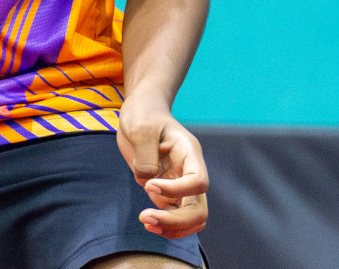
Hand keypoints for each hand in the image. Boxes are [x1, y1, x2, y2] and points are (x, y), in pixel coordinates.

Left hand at [116, 100, 209, 238]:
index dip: (175, 190)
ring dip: (172, 227)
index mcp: (189, 153)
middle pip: (199, 208)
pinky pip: (177, 218)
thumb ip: (145, 156)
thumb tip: (147, 182)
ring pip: (192, 218)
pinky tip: (147, 222)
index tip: (149, 185)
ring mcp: (181, 184)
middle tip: (145, 218)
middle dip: (176, 220)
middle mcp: (190, 172)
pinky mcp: (169, 192)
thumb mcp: (140, 128)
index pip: (197, 182)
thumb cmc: (143, 115)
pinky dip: (166, 226)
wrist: (141, 111)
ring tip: (146, 223)